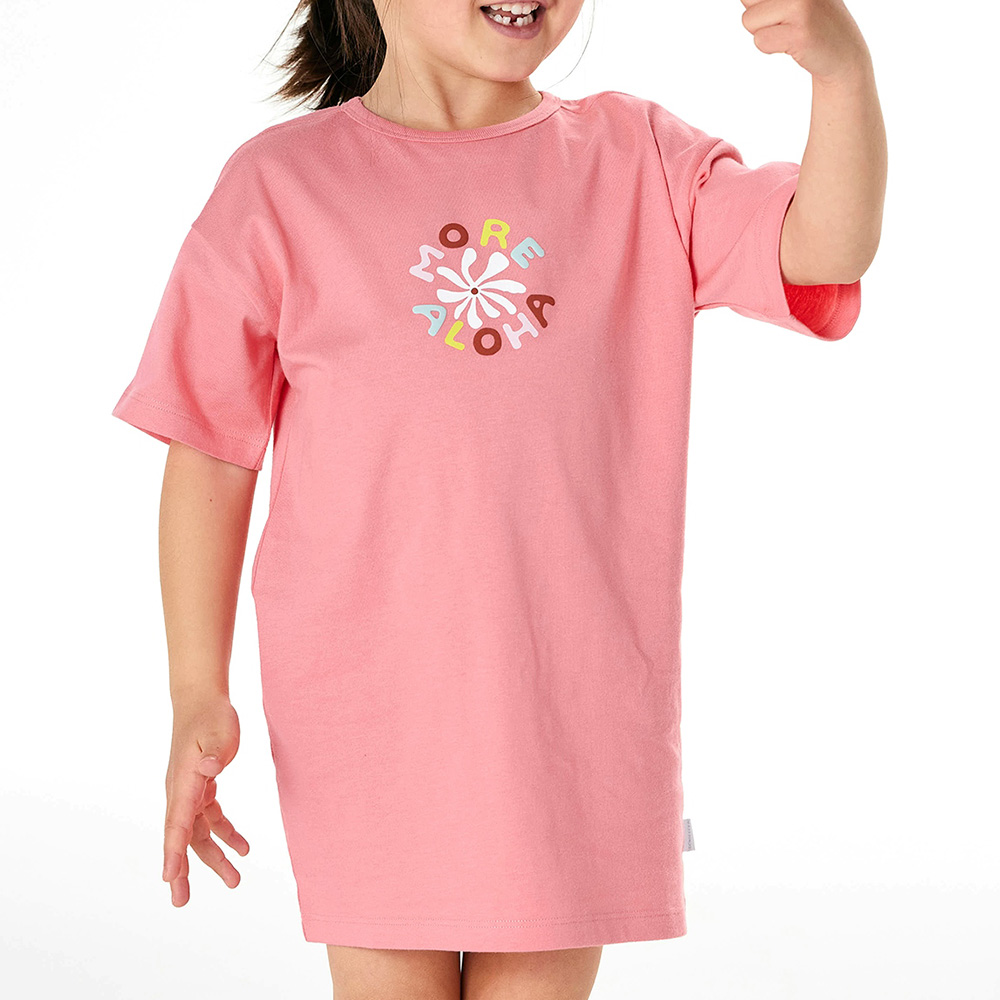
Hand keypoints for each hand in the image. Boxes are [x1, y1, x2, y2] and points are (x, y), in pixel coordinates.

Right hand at [163, 694, 249, 905]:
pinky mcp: (201, 788)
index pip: (176, 823)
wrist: (201, 701)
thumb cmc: (210, 715)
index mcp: (182, 782)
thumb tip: (211, 770)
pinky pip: (210, 819)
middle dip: (182, 871)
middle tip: (182, 903)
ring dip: (213, 857)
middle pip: (180, 838)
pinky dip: (225, 834)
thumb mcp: (217, 731)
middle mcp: (181, 792)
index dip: (173, 852)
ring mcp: (190, 791)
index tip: (169, 878)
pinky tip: (243, 847)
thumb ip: (215, 751)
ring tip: (235, 880)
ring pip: (197, 833)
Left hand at [738, 0, 870, 82]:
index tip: (780, 13)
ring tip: (791, 32)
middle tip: (786, 22)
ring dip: (765, 33)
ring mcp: (802, 6)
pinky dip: (770, 48)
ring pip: (748, 21)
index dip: (760, 4)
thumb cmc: (812, 24)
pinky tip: (793, 44)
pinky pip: (759, 40)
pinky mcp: (799, 33)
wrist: (844, 54)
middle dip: (759, 16)